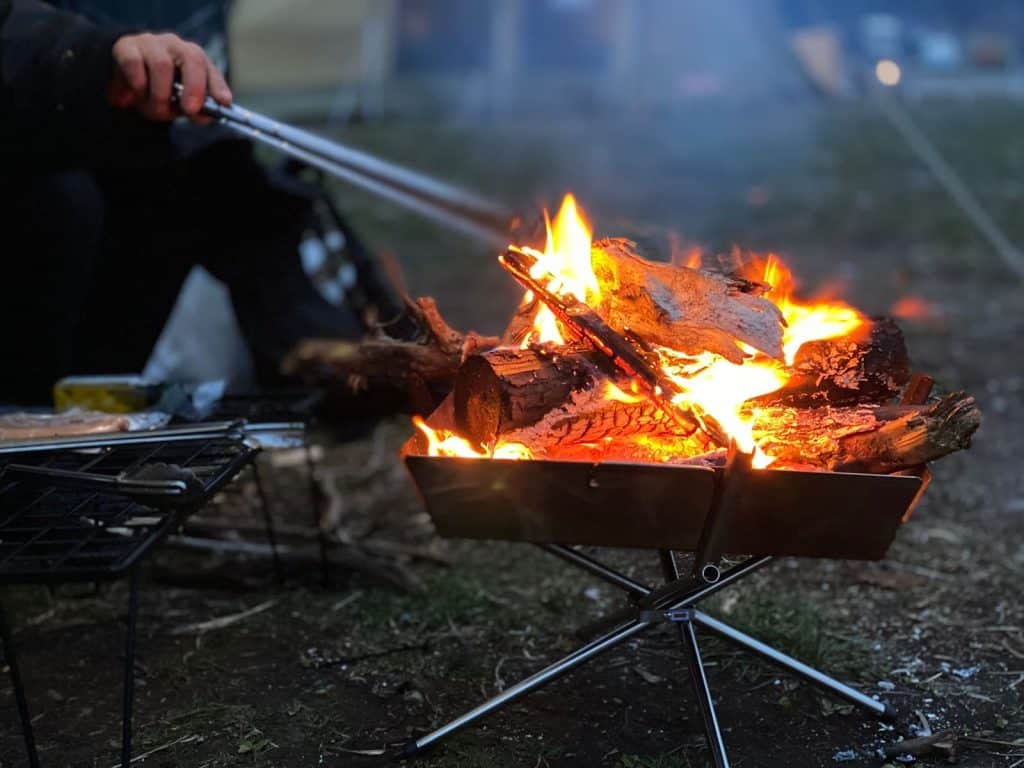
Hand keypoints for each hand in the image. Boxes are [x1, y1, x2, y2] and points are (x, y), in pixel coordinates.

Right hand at [108, 32, 231, 121]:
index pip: (210, 70)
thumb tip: (203, 117)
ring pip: (162, 65)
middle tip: (189, 110)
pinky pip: (135, 64)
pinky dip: (138, 84)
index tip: (224, 102)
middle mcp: (176, 47)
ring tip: (154, 110)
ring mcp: (152, 44)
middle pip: (192, 59)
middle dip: (194, 87)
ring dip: (159, 95)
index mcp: (194, 60)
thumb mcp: (177, 103)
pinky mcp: (127, 46)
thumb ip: (192, 109)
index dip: (218, 86)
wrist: (121, 75)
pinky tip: (135, 94)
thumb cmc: (157, 90)